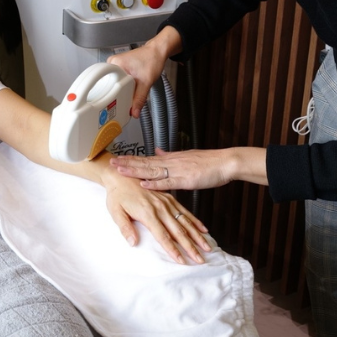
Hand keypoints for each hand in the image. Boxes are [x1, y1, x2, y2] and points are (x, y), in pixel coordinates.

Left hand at [100, 169, 210, 264]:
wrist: (120, 175)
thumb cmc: (116, 195)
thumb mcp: (115, 212)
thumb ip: (125, 228)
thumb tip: (133, 243)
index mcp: (147, 212)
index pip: (163, 236)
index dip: (173, 250)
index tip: (181, 261)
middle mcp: (160, 207)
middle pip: (178, 231)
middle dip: (190, 247)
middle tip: (200, 259)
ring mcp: (166, 202)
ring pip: (185, 222)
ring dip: (197, 236)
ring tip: (207, 247)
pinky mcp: (169, 198)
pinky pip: (185, 211)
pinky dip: (195, 221)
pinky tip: (203, 230)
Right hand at [107, 46, 164, 118]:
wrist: (158, 52)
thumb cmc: (152, 59)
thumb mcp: (146, 82)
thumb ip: (140, 98)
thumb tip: (134, 112)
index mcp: (114, 63)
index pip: (106, 83)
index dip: (110, 95)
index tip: (113, 103)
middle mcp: (113, 63)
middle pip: (111, 85)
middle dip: (118, 94)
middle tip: (124, 100)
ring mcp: (116, 65)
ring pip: (115, 83)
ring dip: (122, 90)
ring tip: (128, 93)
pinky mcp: (120, 67)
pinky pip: (119, 80)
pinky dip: (125, 86)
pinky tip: (130, 89)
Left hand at [111, 148, 235, 190]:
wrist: (225, 162)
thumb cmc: (209, 162)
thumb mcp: (187, 156)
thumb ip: (170, 156)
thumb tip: (158, 152)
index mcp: (171, 159)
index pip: (146, 158)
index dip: (131, 159)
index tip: (117, 158)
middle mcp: (171, 162)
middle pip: (144, 162)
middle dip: (126, 163)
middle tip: (110, 162)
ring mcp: (177, 170)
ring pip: (152, 170)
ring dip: (135, 170)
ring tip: (120, 170)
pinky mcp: (185, 179)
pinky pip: (167, 182)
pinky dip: (155, 183)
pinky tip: (143, 184)